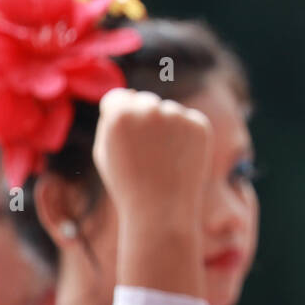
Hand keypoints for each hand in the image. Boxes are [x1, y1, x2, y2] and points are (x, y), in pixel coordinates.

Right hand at [91, 88, 211, 223]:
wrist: (162, 211)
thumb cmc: (128, 183)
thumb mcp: (105, 151)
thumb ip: (111, 119)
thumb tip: (130, 93)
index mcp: (120, 114)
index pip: (118, 97)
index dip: (120, 119)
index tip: (124, 139)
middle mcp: (149, 109)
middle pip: (145, 101)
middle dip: (144, 121)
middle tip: (146, 154)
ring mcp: (177, 115)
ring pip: (168, 111)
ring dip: (167, 128)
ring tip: (163, 159)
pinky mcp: (200, 124)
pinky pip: (189, 121)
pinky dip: (186, 136)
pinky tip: (180, 158)